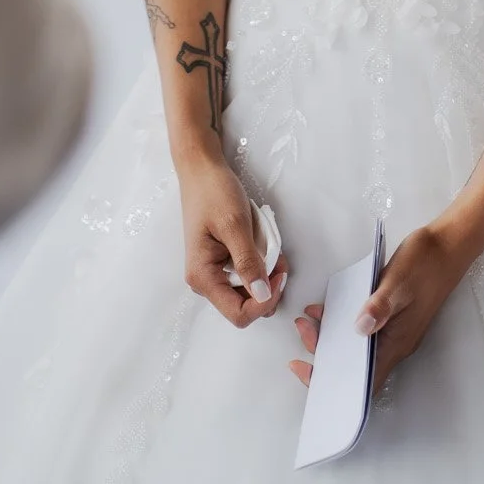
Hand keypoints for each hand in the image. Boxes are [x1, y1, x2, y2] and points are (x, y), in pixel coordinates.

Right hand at [177, 148, 286, 328]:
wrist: (202, 168)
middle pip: (244, 303)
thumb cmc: (214, 193)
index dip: (264, 302)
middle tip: (280, 258)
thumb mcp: (235, 225)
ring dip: (266, 272)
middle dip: (267, 286)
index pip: (238, 314)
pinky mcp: (222, 260)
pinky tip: (264, 242)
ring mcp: (214, 271)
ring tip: (272, 246)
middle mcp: (206, 280)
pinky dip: (260, 261)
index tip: (281, 276)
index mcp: (202, 277)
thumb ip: (248, 262)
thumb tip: (262, 296)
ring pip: (248, 288)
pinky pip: (246, 272)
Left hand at [288, 218, 473, 391]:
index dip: (333, 383)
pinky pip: (363, 327)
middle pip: (355, 364)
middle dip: (324, 353)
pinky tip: (327, 306)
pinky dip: (343, 321)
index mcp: (396, 342)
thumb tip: (359, 330)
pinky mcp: (393, 314)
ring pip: (358, 345)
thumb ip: (379, 306)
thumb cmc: (425, 262)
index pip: (362, 380)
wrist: (450, 243)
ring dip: (332, 336)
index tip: (305, 370)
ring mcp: (394, 329)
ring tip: (308, 317)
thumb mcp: (398, 281)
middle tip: (303, 329)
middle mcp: (394, 343)